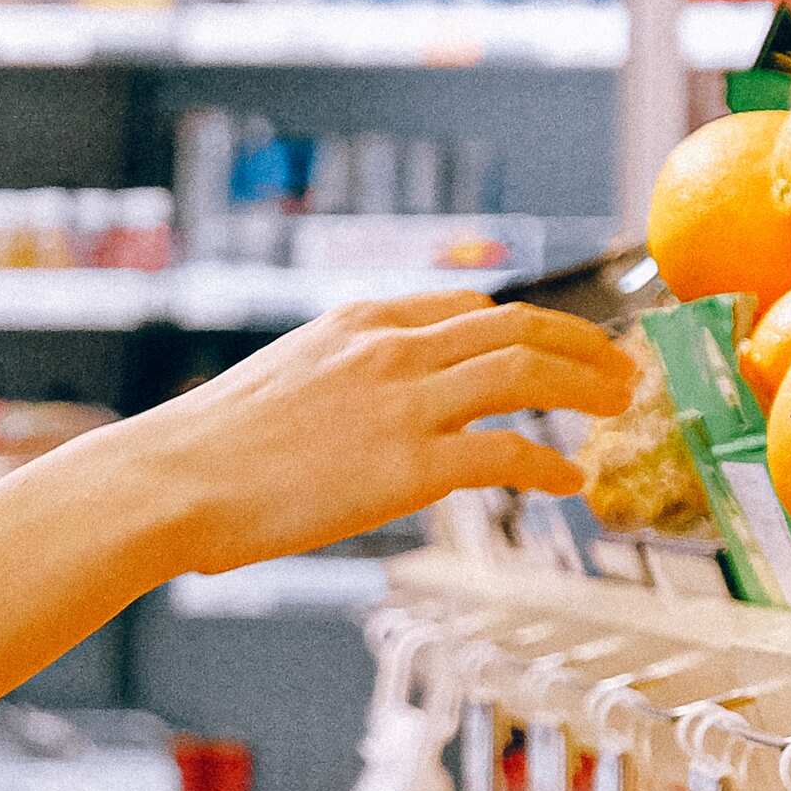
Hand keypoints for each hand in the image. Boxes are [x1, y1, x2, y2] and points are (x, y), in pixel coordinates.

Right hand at [0, 293, 635, 725]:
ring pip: (526, 373)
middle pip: (515, 325)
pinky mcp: (408, 465)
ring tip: (620, 404)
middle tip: (620, 363)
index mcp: (356, 324)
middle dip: (580, 340)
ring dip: (586, 386)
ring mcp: (402, 403)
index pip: (463, 306)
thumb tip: (349, 422)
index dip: (524, 324)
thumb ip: (330, 386)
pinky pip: (506, 456)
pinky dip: (549, 467)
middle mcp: (389, 349)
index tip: (552, 341)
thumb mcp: (274, 387)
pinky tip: (572, 484)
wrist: (171, 482)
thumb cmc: (203, 453)